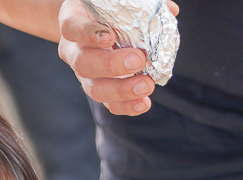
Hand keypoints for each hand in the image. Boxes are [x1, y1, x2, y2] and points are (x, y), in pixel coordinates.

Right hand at [57, 0, 177, 115]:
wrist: (92, 26)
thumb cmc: (106, 9)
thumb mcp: (115, 1)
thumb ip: (138, 3)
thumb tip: (170, 9)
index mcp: (73, 21)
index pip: (72, 27)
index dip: (88, 33)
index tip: (109, 37)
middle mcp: (73, 50)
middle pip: (83, 63)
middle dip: (111, 65)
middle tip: (138, 60)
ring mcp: (84, 73)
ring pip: (94, 88)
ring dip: (121, 90)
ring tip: (146, 85)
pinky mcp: (98, 88)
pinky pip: (108, 103)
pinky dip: (126, 106)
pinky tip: (144, 103)